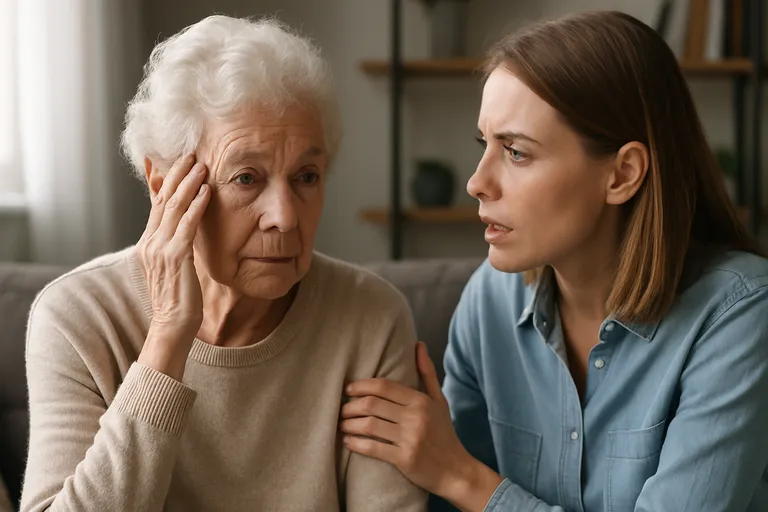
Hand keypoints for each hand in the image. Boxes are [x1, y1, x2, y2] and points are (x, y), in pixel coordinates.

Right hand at [136, 154, 209, 379]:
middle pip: (162, 199)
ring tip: (201, 164)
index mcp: (149, 243)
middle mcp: (151, 242)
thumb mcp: (174, 266)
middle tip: (190, 153)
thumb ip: (176, 243)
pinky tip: (207, 192)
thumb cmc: (178, 298)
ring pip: (173, 207)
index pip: (156, 204)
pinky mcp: (176, 258)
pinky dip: (197, 206)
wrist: (171, 326)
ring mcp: (161, 249)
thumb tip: (185, 226)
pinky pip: (187, 226)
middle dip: (177, 174)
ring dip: (189, 183)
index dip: (165, 180)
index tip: (175, 160)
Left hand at [340, 342, 502, 511]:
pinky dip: (356, 444)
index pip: (383, 386)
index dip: (361, 385)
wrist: (455, 470)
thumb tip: (418, 345)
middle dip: (350, 406)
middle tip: (341, 409)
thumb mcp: (439, 401)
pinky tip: (348, 442)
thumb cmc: (444, 433)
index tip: (349, 389)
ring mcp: (410, 439)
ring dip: (349, 424)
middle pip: (372, 404)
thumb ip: (427, 373)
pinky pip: (373, 448)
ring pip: (369, 425)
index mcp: (421, 401)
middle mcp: (415, 417)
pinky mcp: (405, 459)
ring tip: (342, 424)